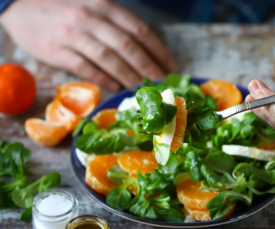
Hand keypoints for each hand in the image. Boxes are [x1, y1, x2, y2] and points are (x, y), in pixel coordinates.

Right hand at [0, 0, 176, 90]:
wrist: (21, 6)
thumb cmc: (64, 9)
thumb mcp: (93, 7)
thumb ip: (116, 24)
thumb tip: (144, 52)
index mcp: (105, 6)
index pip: (139, 30)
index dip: (158, 51)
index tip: (171, 68)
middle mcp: (91, 18)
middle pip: (127, 46)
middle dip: (149, 67)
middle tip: (162, 85)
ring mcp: (73, 33)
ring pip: (108, 58)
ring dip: (129, 76)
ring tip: (143, 91)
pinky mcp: (57, 50)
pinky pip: (84, 67)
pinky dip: (102, 79)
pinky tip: (115, 88)